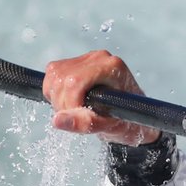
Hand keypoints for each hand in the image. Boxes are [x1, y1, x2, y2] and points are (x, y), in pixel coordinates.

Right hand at [43, 50, 160, 144]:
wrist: (133, 115)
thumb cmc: (128, 120)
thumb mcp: (109, 127)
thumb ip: (85, 123)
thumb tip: (57, 121)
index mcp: (111, 67)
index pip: (75, 81)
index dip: (70, 103)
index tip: (79, 117)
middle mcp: (99, 58)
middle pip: (61, 78)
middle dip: (62, 103)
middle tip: (76, 117)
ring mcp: (88, 58)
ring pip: (54, 74)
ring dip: (56, 98)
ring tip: (75, 110)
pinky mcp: (77, 62)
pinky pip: (53, 73)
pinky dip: (54, 91)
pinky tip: (70, 101)